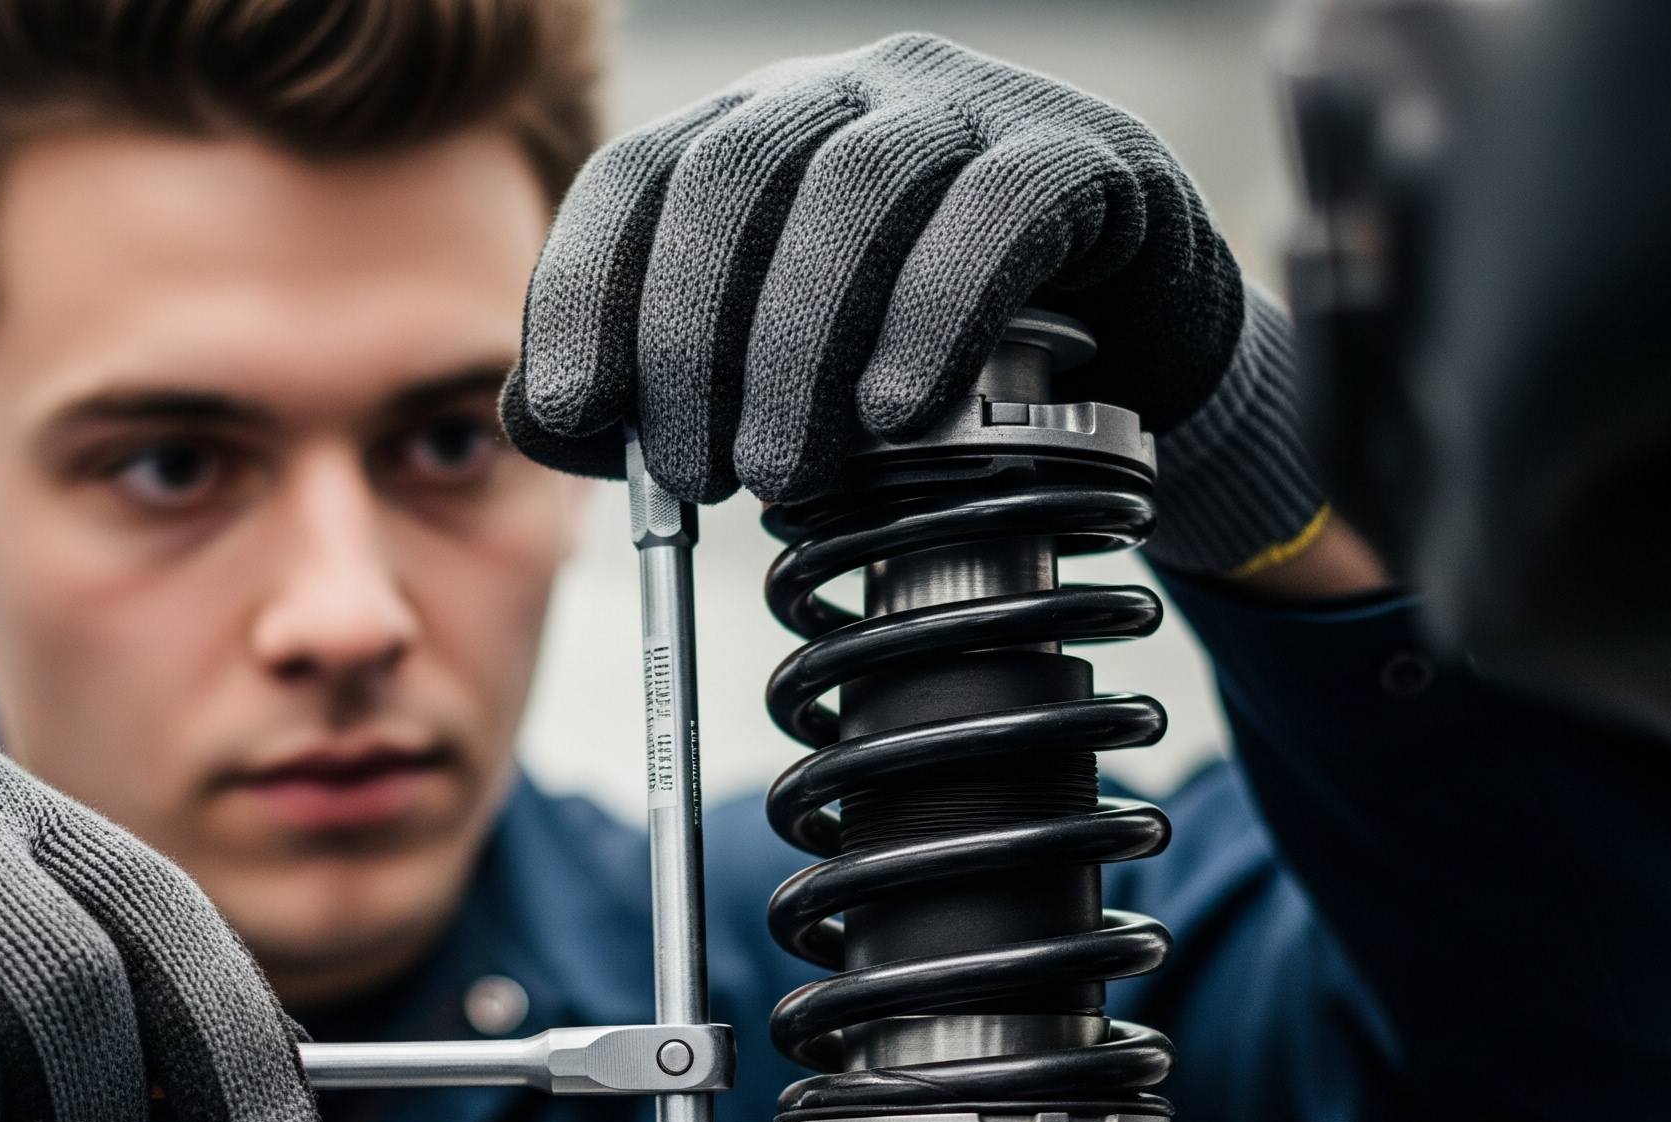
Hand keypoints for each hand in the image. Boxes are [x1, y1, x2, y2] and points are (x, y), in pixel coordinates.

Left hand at [504, 32, 1327, 578]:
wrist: (1130, 361)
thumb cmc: (921, 372)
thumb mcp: (771, 389)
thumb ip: (649, 396)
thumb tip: (540, 418)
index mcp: (753, 136)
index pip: (635, 176)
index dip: (584, 291)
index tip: (573, 412)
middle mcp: (847, 96)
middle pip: (732, 176)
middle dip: (691, 340)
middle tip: (694, 475)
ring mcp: (967, 111)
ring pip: (856, 189)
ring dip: (798, 350)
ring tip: (783, 478)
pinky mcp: (1080, 160)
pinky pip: (996, 213)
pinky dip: (931, 318)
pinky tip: (898, 415)